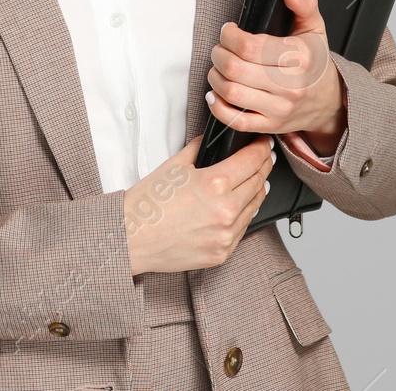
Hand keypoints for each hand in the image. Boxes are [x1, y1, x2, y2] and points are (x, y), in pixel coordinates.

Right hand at [124, 134, 274, 274]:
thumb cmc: (148, 203)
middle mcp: (225, 211)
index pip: (252, 160)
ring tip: (255, 180)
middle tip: (264, 157)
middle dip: (263, 165)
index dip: (262, 148)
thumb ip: (200, 149)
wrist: (131, 237)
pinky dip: (244, 213)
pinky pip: (243, 228)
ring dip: (257, 190)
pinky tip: (240, 205)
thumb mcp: (174, 165)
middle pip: (259, 182)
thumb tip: (215, 142)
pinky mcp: (222, 253)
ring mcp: (225, 235)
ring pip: (255, 206)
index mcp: (214, 184)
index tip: (264, 143)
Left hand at [206, 0, 345, 152]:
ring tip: (219, 67)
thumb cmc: (315, 63)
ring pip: (231, 93)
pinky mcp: (269, 125)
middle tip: (220, 48)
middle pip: (235, 69)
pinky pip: (235, 121)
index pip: (249, 46)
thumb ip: (305, 5)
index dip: (229, 35)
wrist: (329, 102)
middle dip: (218, 54)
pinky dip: (218, 107)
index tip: (229, 31)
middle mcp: (289, 85)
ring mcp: (279, 108)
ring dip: (215, 77)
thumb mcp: (315, 29)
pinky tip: (216, 93)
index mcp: (299, 58)